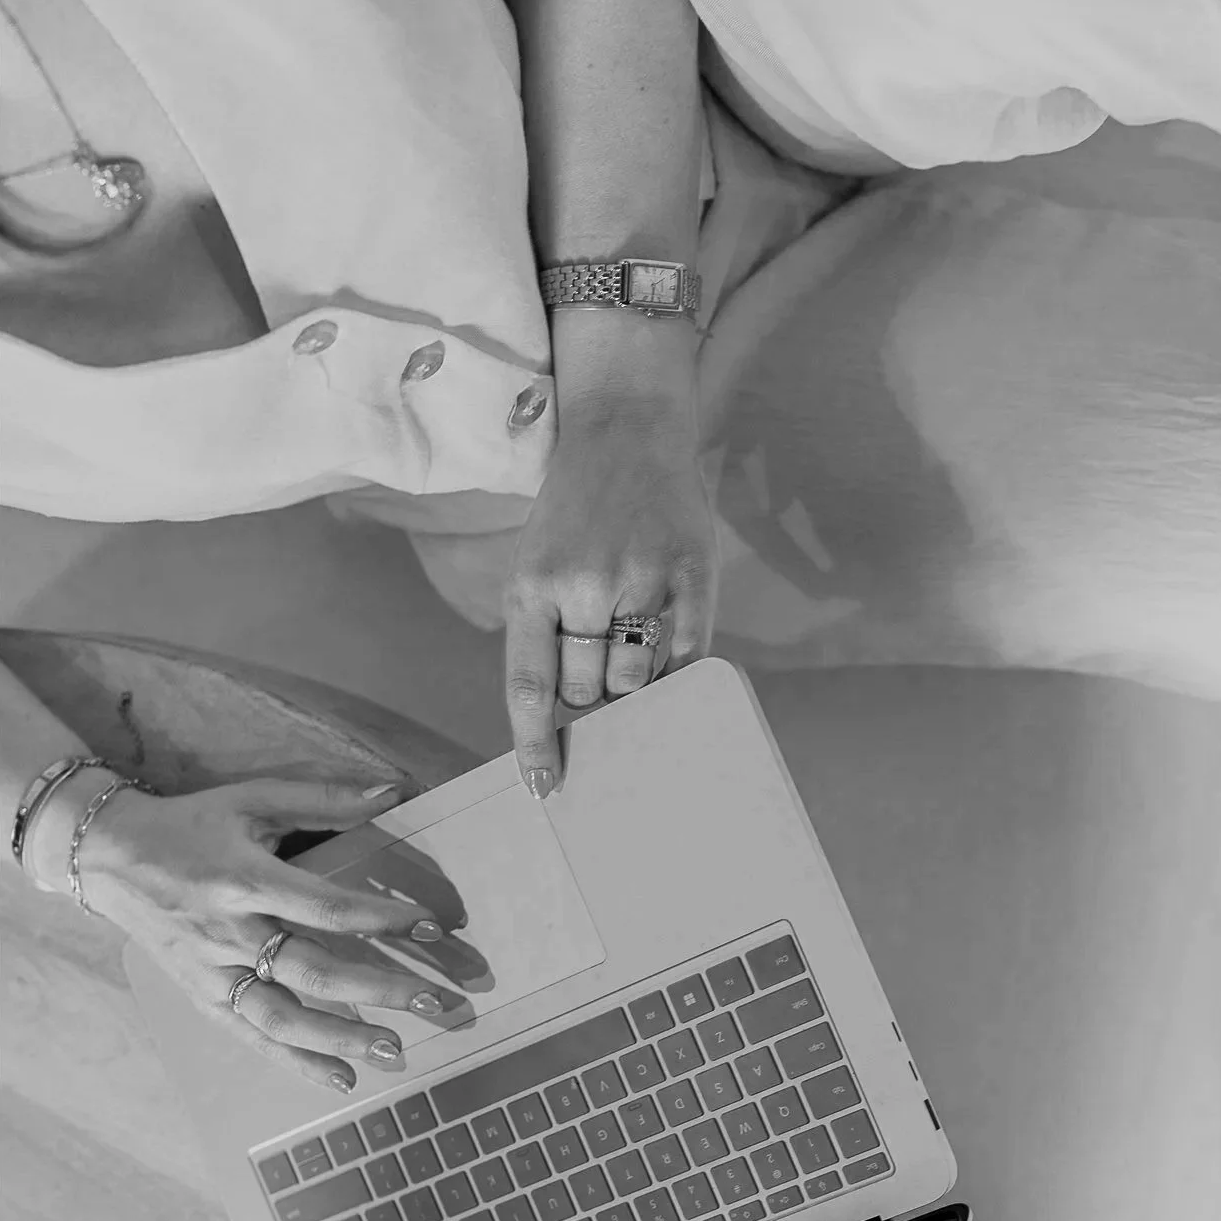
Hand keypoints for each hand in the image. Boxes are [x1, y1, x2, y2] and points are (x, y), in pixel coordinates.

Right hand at [63, 778, 469, 1090]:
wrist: (106, 856)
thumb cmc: (190, 824)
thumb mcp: (251, 798)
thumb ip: (322, 798)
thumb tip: (393, 792)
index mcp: (245, 879)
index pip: (324, 908)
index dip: (379, 921)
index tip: (428, 929)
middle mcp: (230, 932)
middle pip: (313, 971)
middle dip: (378, 990)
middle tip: (433, 1003)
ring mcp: (213, 972)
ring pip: (283, 1016)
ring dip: (342, 1037)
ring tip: (396, 1050)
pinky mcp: (202, 996)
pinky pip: (253, 1036)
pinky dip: (297, 1062)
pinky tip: (342, 1077)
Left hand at [503, 397, 716, 796]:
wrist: (626, 429)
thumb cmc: (575, 512)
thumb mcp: (535, 565)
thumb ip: (543, 637)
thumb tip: (566, 719)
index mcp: (531, 586)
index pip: (529, 688)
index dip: (537, 747)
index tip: (544, 790)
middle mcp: (582, 585)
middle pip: (587, 691)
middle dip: (590, 688)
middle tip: (599, 644)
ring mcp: (640, 578)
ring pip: (635, 679)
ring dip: (633, 673)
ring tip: (632, 623)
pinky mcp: (691, 573)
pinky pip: (684, 654)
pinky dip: (675, 661)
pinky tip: (668, 631)